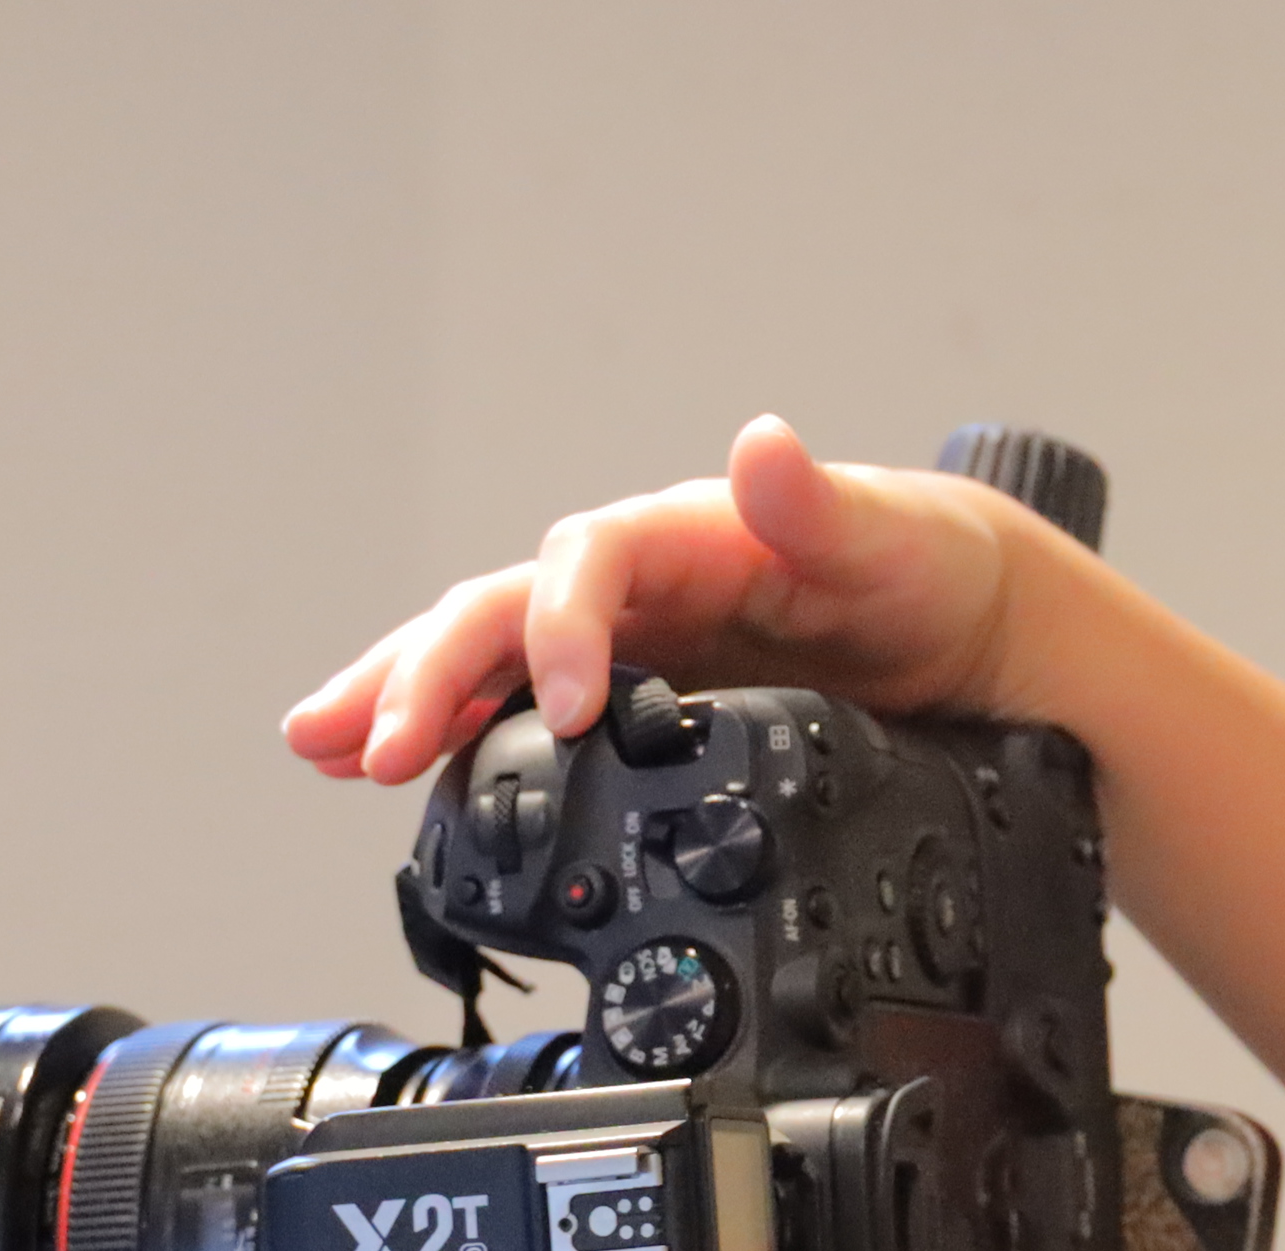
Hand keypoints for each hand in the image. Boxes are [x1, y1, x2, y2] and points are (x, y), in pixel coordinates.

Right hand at [281, 416, 1058, 785]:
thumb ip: (824, 508)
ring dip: (403, 699)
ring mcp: (619, 643)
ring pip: (483, 658)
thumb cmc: (922, 571)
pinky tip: (385, 770)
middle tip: (372, 745)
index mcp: (683, 536)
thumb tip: (763, 445)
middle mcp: (633, 585)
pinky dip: (449, 735)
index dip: (558, 630)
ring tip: (326, 747)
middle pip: (499, 611)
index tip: (559, 712)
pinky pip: (515, 711)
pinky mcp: (625, 700)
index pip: (585, 563)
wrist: (957, 626)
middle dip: (429, 674)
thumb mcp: (894, 544)